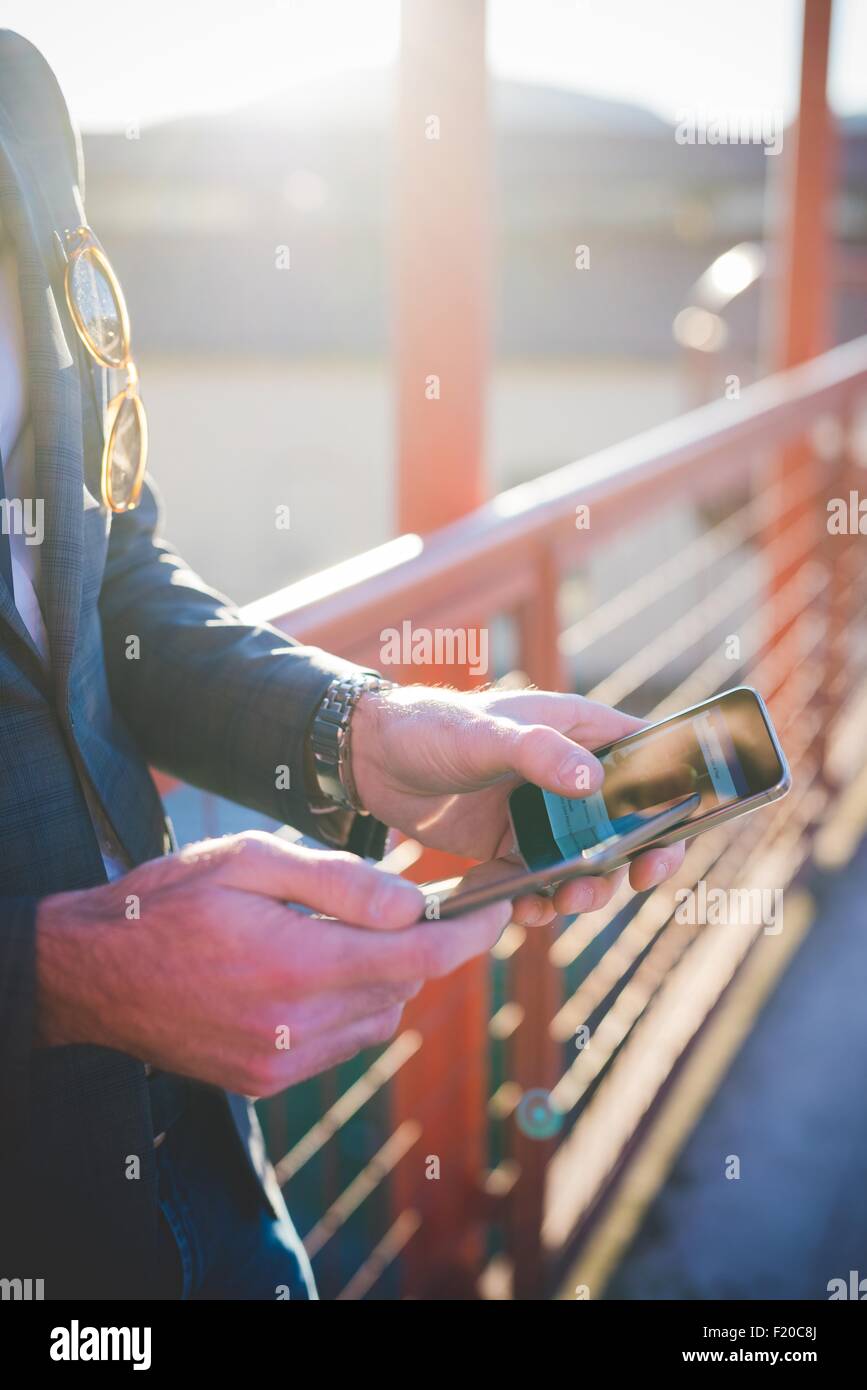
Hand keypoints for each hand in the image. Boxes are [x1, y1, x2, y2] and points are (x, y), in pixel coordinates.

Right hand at [35, 831, 510, 1096]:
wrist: (95, 972)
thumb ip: (338, 880)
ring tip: (336, 935)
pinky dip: (349, 1007)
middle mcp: (295, 1026)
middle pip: (404, 987)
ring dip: (382, 977)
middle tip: (398, 903)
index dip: (472, 933)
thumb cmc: (171, 898)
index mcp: (296, 963)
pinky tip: (311, 971)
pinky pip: (342, 1043)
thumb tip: (415, 903)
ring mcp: (280, 1063)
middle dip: (416, 943)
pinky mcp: (266, 1082)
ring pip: (379, 1020)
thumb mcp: (249, 858)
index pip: (419, 956)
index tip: (499, 908)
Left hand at [352, 686, 686, 925]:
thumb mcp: (485, 734)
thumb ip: (538, 752)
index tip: (670, 839)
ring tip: (562, 901)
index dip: (676, 799)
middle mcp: (569, 774)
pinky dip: (539, 901)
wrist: (370, 759)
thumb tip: (593, 781)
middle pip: (629, 824)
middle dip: (632, 860)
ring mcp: (543, 814)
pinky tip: (522, 907)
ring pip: (588, 861)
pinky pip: (541, 882)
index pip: (651, 761)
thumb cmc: (432, 725)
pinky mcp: (511, 847)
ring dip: (586, 889)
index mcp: (580, 730)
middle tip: (627, 885)